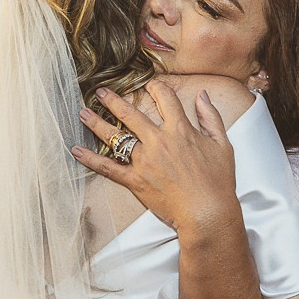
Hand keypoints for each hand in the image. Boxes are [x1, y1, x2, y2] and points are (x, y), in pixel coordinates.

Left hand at [72, 81, 238, 237]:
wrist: (208, 213)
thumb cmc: (218, 182)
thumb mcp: (222, 145)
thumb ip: (211, 117)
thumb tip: (203, 96)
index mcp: (180, 130)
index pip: (165, 99)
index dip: (156, 88)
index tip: (149, 85)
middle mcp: (158, 141)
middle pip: (130, 114)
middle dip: (113, 100)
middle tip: (100, 92)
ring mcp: (144, 161)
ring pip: (115, 137)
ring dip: (96, 123)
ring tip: (83, 113)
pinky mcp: (135, 181)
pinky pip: (108, 168)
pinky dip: (90, 159)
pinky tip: (76, 150)